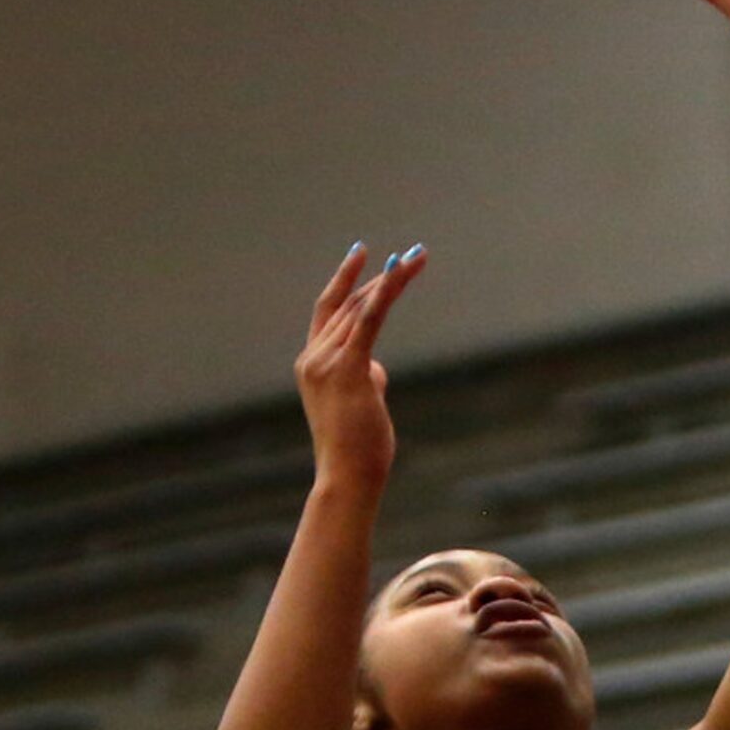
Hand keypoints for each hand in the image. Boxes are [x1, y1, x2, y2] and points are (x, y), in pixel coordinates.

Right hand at [296, 243, 426, 496]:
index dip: (345, 280)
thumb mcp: (359, 403)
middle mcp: (313, 357)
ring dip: (393, 279)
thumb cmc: (358, 448)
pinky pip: (369, 320)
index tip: (363, 253)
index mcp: (311, 364)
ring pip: (362, 307)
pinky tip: (398, 273)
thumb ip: (363, 376)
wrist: (348, 476)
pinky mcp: (347, 369)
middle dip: (382, 276)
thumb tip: (375, 367)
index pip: (329, 311)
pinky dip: (384, 294)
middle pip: (349, 303)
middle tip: (414, 253)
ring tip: (418, 257)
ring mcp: (325, 362)